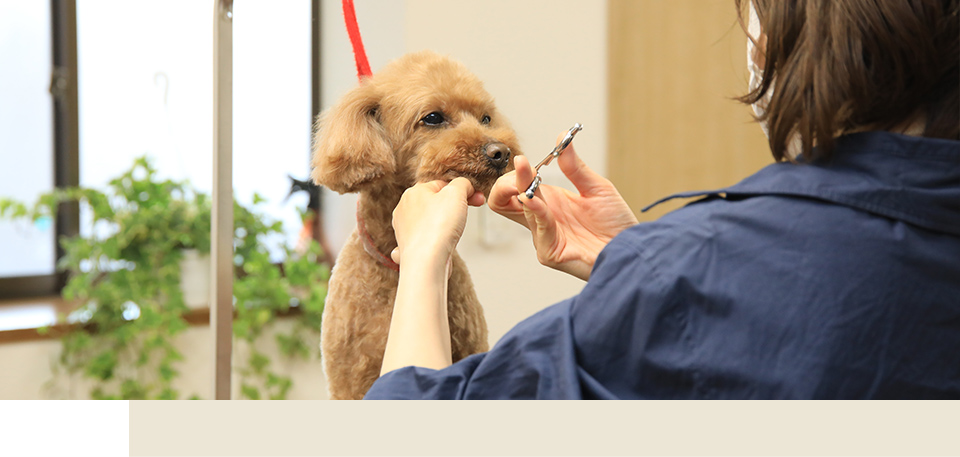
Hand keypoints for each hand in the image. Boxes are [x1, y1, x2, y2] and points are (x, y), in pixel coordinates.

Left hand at [391, 178, 485, 267]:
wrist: (427, 262)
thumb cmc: (438, 227)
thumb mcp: (456, 193)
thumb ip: (462, 183)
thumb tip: (464, 186)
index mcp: (413, 192)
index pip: (442, 184)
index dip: (462, 190)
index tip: (476, 198)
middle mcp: (404, 208)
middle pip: (436, 202)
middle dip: (455, 207)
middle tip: (468, 214)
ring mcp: (404, 228)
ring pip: (432, 220)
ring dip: (446, 223)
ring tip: (453, 232)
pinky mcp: (408, 245)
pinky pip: (427, 237)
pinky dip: (437, 239)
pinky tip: (443, 243)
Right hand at [488, 139, 637, 280]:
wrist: (635, 248)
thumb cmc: (617, 225)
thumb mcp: (597, 188)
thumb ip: (575, 167)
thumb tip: (562, 139)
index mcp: (548, 202)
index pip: (513, 188)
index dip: (515, 174)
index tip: (526, 160)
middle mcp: (541, 219)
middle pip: (501, 201)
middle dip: (506, 183)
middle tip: (522, 167)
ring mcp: (544, 237)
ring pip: (520, 211)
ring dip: (524, 190)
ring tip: (530, 175)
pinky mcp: (551, 253)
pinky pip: (538, 230)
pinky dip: (535, 212)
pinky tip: (536, 200)